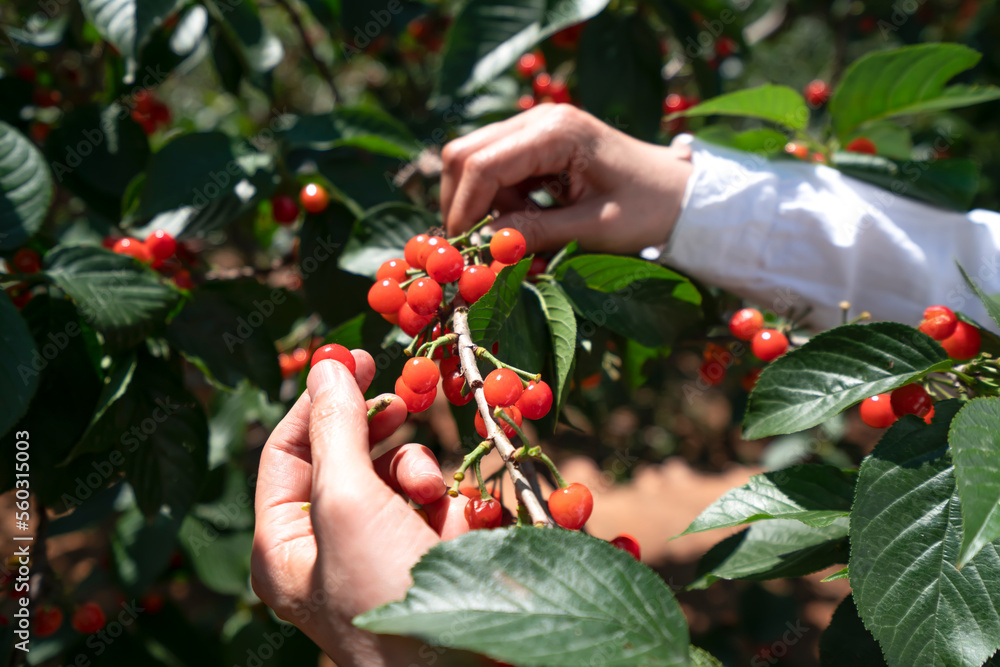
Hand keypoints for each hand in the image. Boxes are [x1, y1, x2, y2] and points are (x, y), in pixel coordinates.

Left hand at [251, 354, 472, 666]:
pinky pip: (432, 500)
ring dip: (417, 470)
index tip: (354, 358)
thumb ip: (335, 429)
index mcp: (284, 542)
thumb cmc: (386, 589)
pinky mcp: (428, 552)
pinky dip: (446, 498)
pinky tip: (458, 517)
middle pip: (344, 456)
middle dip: (376, 432)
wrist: (466, 666)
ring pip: (394, 473)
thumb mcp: (347, 502)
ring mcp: (381, 549)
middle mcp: (327, 545)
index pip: (288, 449)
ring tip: (429, 492)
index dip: (318, 400)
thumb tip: (326, 364)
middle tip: (401, 397)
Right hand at [441, 103, 693, 254]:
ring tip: (519, 235)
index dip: (465, 209)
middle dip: (464, 204)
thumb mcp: (595, 229)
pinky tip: (527, 222)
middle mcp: (539, 119)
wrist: (681, 194)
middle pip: (466, 154)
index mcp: (556, 132)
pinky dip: (499, 201)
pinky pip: (496, 170)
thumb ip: (537, 234)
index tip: (466, 250)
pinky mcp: (537, 144)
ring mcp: (536, 128)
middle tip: (482, 245)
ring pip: (475, 162)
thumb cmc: (649, 210)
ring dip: (484, 204)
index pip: (482, 164)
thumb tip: (486, 245)